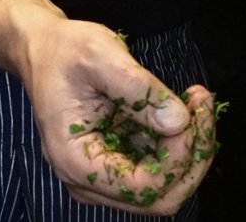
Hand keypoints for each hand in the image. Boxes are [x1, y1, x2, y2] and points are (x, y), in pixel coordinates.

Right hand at [24, 20, 218, 214]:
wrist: (43, 49)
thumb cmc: (63, 51)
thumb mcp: (100, 56)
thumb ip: (139, 89)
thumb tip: (178, 121)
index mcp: (75, 160)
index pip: (141, 187)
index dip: (175, 159)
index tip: (189, 116)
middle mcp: (88, 180)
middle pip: (158, 196)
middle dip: (190, 156)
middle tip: (201, 108)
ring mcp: (104, 176)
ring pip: (165, 186)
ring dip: (190, 149)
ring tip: (196, 102)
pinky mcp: (117, 164)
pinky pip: (159, 169)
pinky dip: (180, 144)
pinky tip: (185, 110)